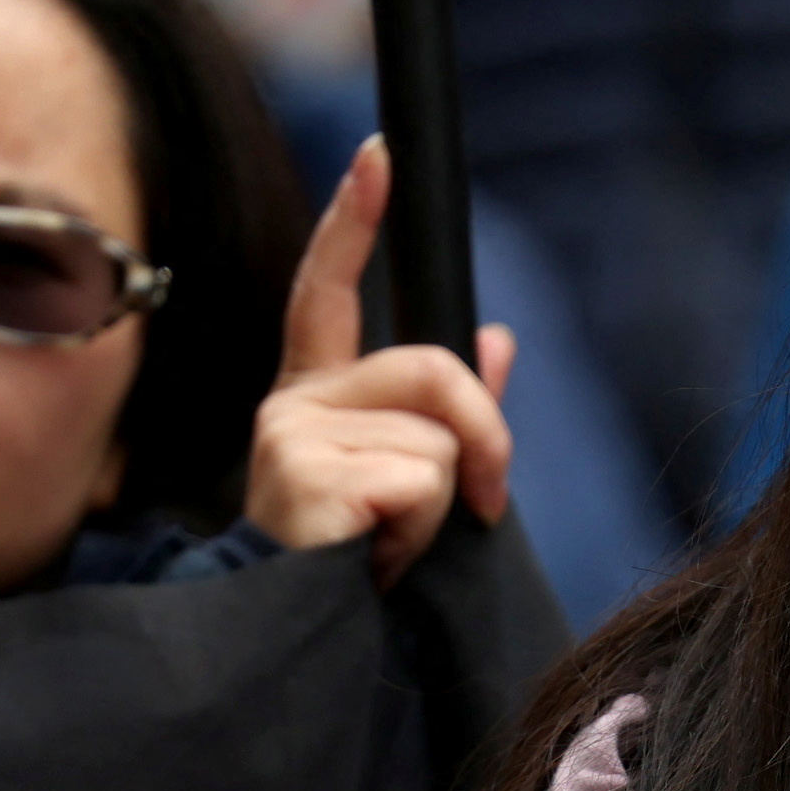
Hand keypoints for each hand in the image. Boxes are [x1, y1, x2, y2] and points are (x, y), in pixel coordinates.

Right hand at [246, 136, 515, 581]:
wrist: (289, 637)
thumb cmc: (351, 564)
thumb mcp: (411, 478)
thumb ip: (452, 409)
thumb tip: (500, 338)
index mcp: (315, 395)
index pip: (327, 288)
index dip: (354, 219)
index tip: (379, 154)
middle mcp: (294, 402)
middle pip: (435, 369)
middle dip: (487, 438)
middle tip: (486, 503)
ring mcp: (293, 434)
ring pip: (438, 441)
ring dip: (441, 508)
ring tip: (390, 546)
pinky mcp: (309, 473)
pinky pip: (422, 484)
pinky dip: (421, 533)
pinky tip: (376, 559)